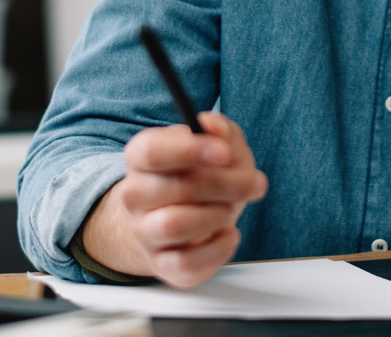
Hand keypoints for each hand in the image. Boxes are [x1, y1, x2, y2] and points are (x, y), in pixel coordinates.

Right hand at [81, 112, 267, 286]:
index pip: (153, 152)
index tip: (224, 152)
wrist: (176, 220)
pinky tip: (229, 234)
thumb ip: (220, 130)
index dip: (189, 150)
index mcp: (142, 157)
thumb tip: (214, 126)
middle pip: (176, 188)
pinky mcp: (161, 263)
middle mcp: (135, 194)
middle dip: (225, 184)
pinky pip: (186, 263)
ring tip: (229, 208)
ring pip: (175, 225)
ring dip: (216, 215)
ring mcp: (145, 231)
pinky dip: (217, 249)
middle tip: (255, 183)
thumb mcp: (216, 146)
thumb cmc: (199, 177)